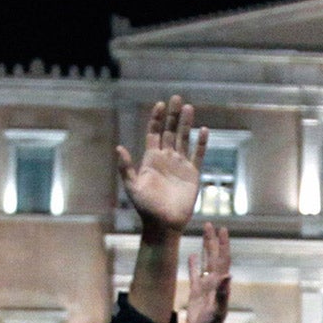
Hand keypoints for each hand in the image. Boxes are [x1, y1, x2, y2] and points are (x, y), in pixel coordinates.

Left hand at [115, 95, 206, 237]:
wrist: (164, 224)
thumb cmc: (145, 208)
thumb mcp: (132, 187)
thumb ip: (126, 167)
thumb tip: (118, 148)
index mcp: (151, 159)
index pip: (154, 133)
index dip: (157, 119)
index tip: (160, 104)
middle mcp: (166, 158)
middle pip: (170, 131)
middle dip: (173, 115)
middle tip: (177, 98)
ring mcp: (180, 165)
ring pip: (184, 139)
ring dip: (186, 124)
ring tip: (189, 108)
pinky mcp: (193, 174)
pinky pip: (198, 155)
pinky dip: (201, 143)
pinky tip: (204, 130)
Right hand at [186, 225, 232, 322]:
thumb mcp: (217, 310)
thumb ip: (223, 293)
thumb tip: (228, 275)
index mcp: (219, 283)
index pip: (222, 259)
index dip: (223, 244)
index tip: (222, 228)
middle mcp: (214, 282)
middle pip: (214, 256)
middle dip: (213, 240)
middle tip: (210, 224)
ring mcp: (205, 286)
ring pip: (205, 262)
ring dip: (205, 248)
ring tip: (204, 233)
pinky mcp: (196, 293)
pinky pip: (195, 274)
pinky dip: (193, 264)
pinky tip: (192, 255)